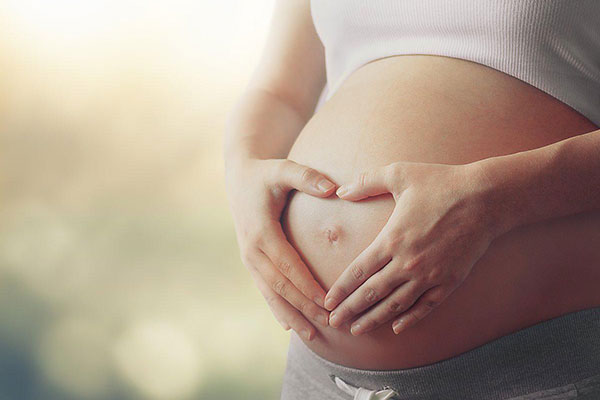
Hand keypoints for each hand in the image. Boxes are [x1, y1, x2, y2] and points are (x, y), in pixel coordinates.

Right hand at [224, 157, 336, 340]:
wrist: (239, 178)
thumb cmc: (265, 174)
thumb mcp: (282, 169)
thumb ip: (306, 177)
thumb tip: (332, 188)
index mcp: (260, 232)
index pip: (287, 265)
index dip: (306, 285)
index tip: (326, 302)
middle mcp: (251, 250)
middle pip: (280, 286)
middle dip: (303, 307)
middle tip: (327, 325)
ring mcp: (249, 258)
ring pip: (271, 294)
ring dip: (290, 315)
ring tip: (311, 336)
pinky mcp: (251, 262)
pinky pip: (264, 289)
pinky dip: (277, 308)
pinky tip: (289, 325)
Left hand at [323, 161, 498, 334]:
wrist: (486, 198)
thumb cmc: (442, 183)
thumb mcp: (400, 174)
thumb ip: (367, 182)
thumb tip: (340, 190)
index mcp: (392, 239)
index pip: (358, 272)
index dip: (341, 290)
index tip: (327, 303)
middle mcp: (408, 262)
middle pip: (372, 293)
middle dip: (350, 310)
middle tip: (333, 323)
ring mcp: (429, 275)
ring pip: (396, 305)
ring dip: (374, 319)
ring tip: (357, 331)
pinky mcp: (450, 281)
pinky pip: (425, 306)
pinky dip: (410, 319)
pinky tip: (397, 327)